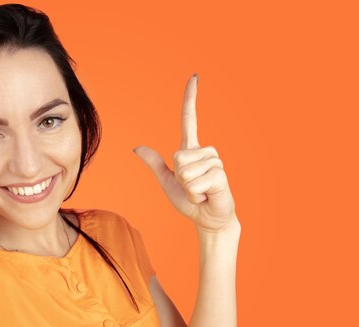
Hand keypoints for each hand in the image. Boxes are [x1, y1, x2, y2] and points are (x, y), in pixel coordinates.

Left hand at [133, 74, 237, 233]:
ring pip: (185, 169)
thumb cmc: (189, 201)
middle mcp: (205, 151)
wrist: (206, 219)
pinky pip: (195, 181)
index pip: (190, 118)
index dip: (190, 98)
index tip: (195, 76)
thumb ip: (155, 164)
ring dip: (188, 187)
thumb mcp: (167, 181)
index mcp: (191, 150)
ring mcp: (215, 161)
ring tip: (199, 191)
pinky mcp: (220, 174)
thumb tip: (137, 148)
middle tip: (191, 187)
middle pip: (178, 156)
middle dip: (179, 177)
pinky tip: (205, 195)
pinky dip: (195, 194)